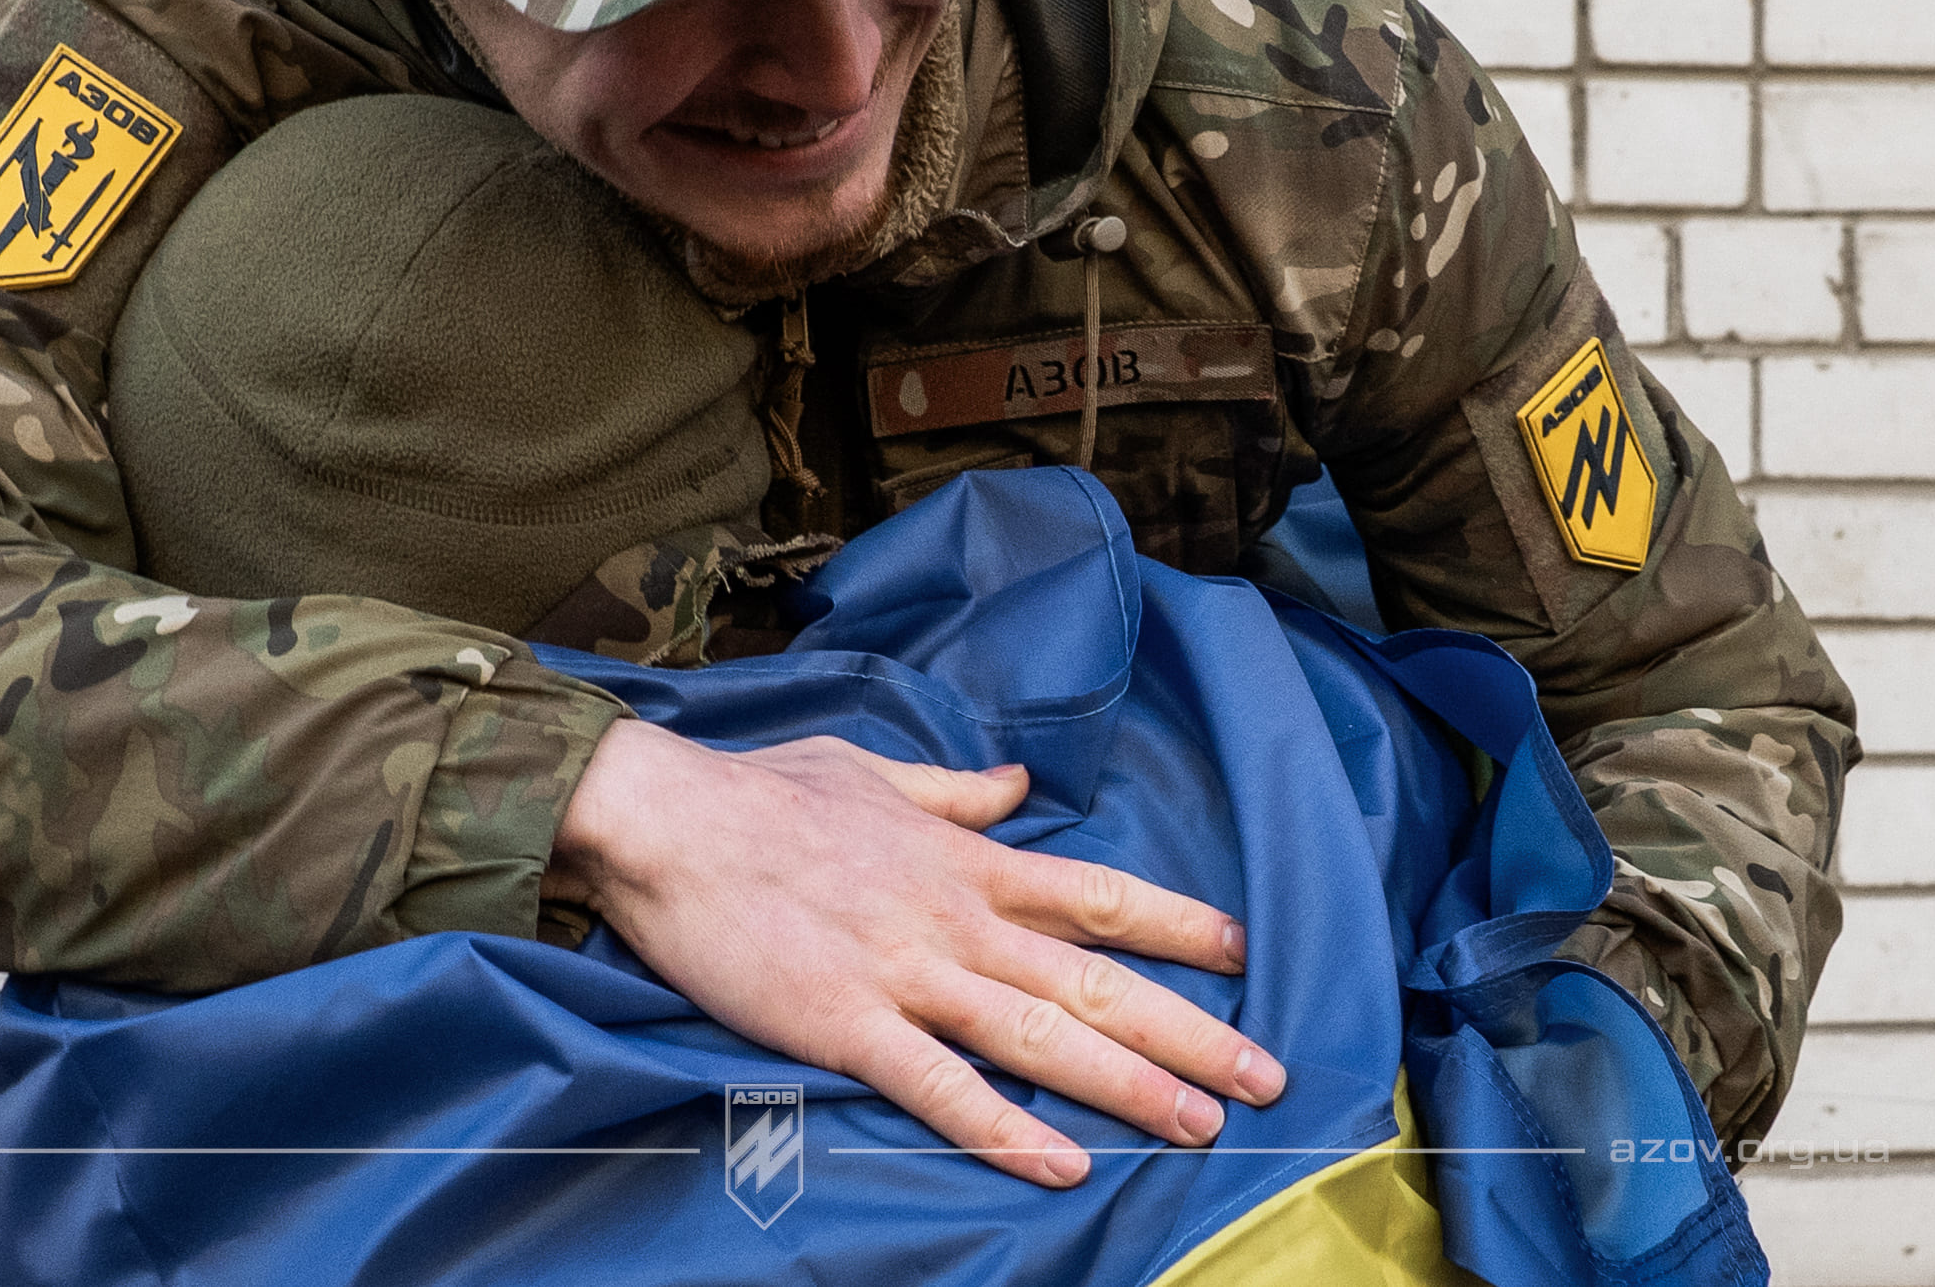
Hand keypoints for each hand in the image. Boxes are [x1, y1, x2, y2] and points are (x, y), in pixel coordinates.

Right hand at [545, 719, 1285, 1185]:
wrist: (666, 821)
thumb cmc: (761, 791)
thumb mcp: (872, 768)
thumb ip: (954, 788)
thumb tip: (1017, 784)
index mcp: (963, 860)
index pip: (1096, 894)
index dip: (1176, 925)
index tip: (1244, 954)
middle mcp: (954, 918)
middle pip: (1094, 980)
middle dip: (1189, 1028)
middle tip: (1269, 1074)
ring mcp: (903, 973)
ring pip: (1038, 1037)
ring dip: (1128, 1084)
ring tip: (1203, 1125)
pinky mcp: (845, 1024)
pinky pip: (939, 1087)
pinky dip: (1004, 1129)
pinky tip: (1063, 1165)